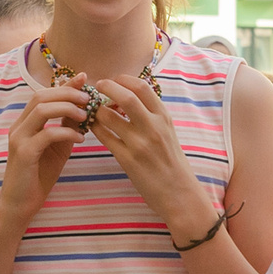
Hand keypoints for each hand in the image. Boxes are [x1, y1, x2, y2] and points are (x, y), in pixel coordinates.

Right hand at [0, 83, 92, 227]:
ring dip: (67, 108)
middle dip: (67, 93)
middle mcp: (18, 127)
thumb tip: (83, 108)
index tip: (84, 78)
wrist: (21, 205)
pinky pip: (46, 134)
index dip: (64, 84)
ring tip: (85, 115)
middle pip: (41, 97)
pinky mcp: (23, 153)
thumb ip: (66, 127)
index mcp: (25, 123)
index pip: (43, 94)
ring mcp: (18, 139)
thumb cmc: (39, 176)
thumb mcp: (58, 147)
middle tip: (88, 98)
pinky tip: (80, 138)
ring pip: (41, 110)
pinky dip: (66, 132)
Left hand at [86, 74, 204, 235]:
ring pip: (110, 117)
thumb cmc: (172, 163)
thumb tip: (131, 97)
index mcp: (164, 118)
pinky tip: (92, 126)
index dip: (124, 79)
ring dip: (97, 109)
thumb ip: (152, 115)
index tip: (114, 80)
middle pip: (126, 97)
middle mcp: (153, 127)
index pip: (142, 87)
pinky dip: (95, 128)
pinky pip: (105, 138)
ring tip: (93, 109)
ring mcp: (140, 144)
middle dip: (107, 87)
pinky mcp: (128, 160)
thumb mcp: (168, 133)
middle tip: (97, 86)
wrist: (180, 194)